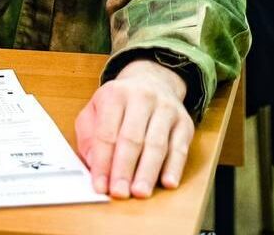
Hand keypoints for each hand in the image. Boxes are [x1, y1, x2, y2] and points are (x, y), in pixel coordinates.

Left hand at [75, 58, 193, 198]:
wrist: (152, 81)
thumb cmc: (119, 104)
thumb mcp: (95, 111)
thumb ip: (89, 137)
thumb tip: (94, 164)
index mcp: (115, 94)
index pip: (106, 133)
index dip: (102, 162)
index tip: (100, 185)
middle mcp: (142, 98)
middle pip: (132, 138)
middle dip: (124, 169)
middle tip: (119, 192)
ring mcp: (166, 109)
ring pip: (157, 144)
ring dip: (148, 172)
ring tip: (140, 192)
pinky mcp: (184, 122)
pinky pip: (180, 148)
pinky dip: (174, 167)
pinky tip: (168, 182)